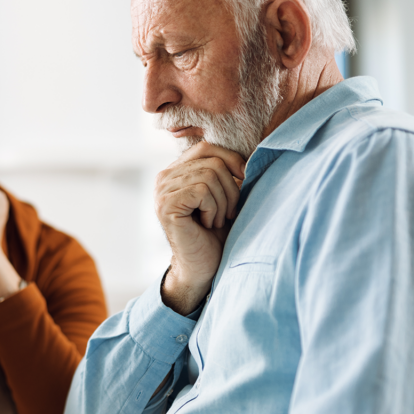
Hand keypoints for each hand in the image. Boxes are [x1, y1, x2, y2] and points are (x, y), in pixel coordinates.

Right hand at [154, 141, 245, 313]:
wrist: (203, 266)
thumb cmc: (217, 233)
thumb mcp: (225, 195)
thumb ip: (227, 170)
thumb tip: (252, 151)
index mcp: (176, 171)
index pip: (206, 147)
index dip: (231, 160)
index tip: (244, 182)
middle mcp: (164, 177)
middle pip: (212, 162)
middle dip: (231, 189)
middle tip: (228, 213)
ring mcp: (161, 191)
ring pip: (210, 175)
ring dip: (223, 202)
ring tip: (216, 220)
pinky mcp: (165, 205)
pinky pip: (202, 190)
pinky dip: (213, 209)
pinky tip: (207, 224)